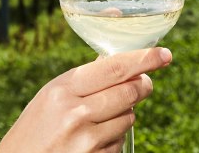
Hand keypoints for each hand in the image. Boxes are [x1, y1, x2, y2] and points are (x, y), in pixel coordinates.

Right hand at [0, 47, 172, 152]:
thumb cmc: (34, 131)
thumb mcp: (51, 98)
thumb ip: (84, 80)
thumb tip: (122, 58)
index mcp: (62, 89)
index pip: (114, 67)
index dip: (144, 59)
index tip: (164, 55)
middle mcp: (76, 113)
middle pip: (130, 92)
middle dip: (142, 86)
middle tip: (144, 83)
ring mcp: (87, 141)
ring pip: (129, 118)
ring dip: (124, 115)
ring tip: (100, 119)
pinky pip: (120, 143)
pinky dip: (114, 140)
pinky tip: (92, 142)